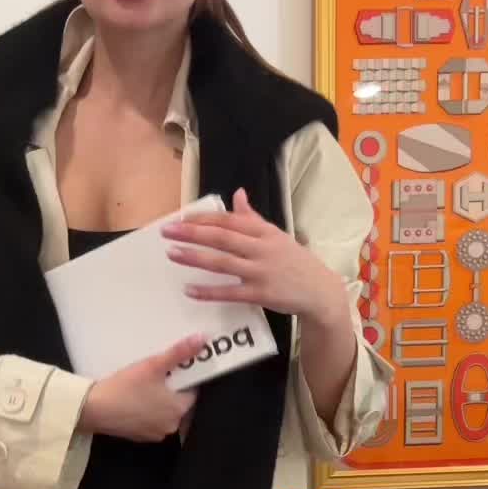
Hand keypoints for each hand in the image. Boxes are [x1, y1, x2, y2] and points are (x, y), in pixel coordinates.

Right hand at [79, 334, 205, 441]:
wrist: (93, 408)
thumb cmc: (125, 388)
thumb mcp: (154, 365)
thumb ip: (179, 353)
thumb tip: (202, 340)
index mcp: (180, 410)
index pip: (192, 391)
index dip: (184, 377)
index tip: (172, 368)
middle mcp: (171, 426)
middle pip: (178, 402)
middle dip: (170, 389)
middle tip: (155, 375)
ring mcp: (155, 434)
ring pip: (163, 412)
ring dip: (158, 400)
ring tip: (142, 386)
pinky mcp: (139, 437)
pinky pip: (149, 421)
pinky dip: (145, 411)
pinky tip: (133, 399)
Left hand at [162, 189, 344, 325]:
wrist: (319, 291)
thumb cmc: (295, 262)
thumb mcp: (277, 236)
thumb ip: (253, 218)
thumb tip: (237, 194)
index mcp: (265, 232)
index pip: (229, 221)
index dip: (203, 219)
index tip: (181, 218)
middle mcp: (262, 248)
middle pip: (222, 238)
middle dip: (192, 233)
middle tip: (167, 231)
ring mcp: (261, 271)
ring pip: (222, 262)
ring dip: (195, 257)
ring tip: (172, 254)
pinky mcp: (261, 294)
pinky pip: (230, 292)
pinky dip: (209, 291)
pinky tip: (189, 289)